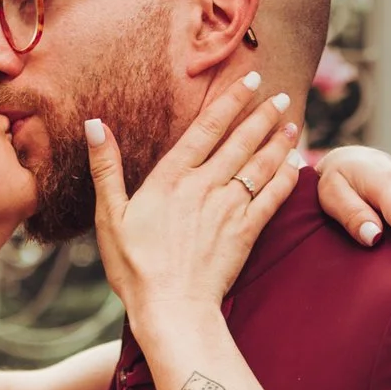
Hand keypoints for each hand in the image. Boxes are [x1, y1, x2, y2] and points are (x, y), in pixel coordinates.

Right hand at [86, 77, 299, 338]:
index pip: (207, 127)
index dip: (231, 100)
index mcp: (171, 177)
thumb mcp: (109, 216)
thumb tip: (94, 124)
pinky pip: (273, 197)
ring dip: (279, 141)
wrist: (171, 309)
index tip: (249, 80)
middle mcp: (205, 186)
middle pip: (241, 141)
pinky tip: (296, 164)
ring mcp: (229, 208)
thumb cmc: (135, 267)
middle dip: (264, 115)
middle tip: (283, 94)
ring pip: (261, 165)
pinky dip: (286, 178)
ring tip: (293, 123)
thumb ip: (106, 167)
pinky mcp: (246, 232)